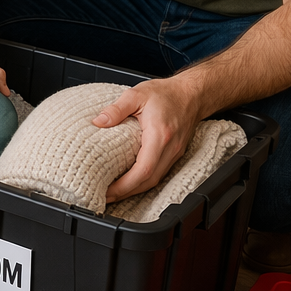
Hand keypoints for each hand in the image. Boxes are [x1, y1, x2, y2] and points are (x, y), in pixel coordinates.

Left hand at [96, 78, 201, 202]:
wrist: (192, 93)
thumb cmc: (166, 93)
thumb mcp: (136, 94)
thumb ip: (117, 109)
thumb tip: (98, 122)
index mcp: (160, 136)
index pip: (144, 170)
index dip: (125, 185)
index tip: (108, 190)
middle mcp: (170, 149)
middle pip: (148, 181)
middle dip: (126, 193)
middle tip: (104, 197)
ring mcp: (174, 154)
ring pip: (155, 180)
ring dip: (134, 190)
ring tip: (114, 194)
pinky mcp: (174, 154)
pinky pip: (159, 174)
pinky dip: (143, 182)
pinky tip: (130, 183)